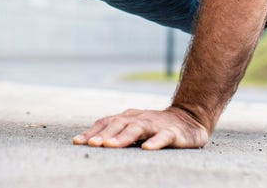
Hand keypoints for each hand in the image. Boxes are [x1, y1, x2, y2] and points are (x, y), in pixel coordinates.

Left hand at [72, 106, 209, 149]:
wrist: (190, 117)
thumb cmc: (156, 126)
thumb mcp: (134, 128)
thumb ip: (117, 133)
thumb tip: (90, 143)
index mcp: (128, 117)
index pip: (106, 122)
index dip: (92, 131)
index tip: (77, 142)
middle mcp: (139, 118)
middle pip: (119, 123)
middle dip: (104, 134)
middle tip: (92, 145)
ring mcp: (156, 124)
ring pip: (138, 128)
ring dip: (123, 137)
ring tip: (110, 145)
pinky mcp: (173, 132)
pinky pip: (163, 136)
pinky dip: (155, 142)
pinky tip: (147, 149)